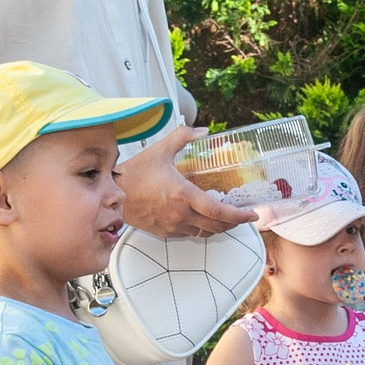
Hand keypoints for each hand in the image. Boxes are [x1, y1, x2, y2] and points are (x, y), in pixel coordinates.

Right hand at [118, 124, 258, 237]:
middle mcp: (181, 214)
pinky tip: (204, 221)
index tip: (252, 214)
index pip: (219, 211)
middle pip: (217, 226)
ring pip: (205, 233)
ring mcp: (173, 226)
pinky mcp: (165, 233)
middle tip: (244, 216)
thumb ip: (182, 137)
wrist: (111, 195)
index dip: (239, 215)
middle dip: (234, 223)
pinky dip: (202, 229)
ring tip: (228, 219)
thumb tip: (201, 130)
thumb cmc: (134, 174)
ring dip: (219, 228)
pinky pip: (190, 234)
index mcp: (183, 195)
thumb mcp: (160, 150)